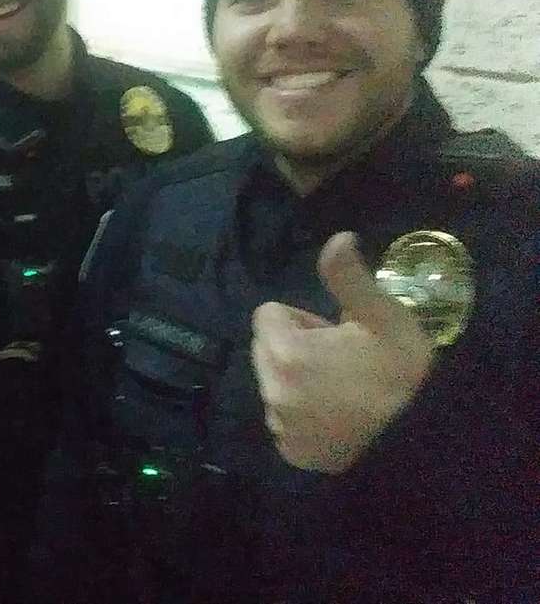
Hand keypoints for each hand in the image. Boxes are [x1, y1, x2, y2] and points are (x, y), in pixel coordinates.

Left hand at [251, 232, 434, 473]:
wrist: (424, 439)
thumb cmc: (402, 372)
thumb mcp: (383, 317)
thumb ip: (349, 277)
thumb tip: (338, 237)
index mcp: (286, 351)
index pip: (268, 315)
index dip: (302, 320)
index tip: (335, 334)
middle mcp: (272, 389)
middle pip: (265, 348)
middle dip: (294, 347)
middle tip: (341, 361)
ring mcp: (280, 425)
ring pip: (274, 383)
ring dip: (297, 381)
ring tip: (343, 390)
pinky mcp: (291, 452)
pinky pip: (282, 420)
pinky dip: (301, 416)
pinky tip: (336, 417)